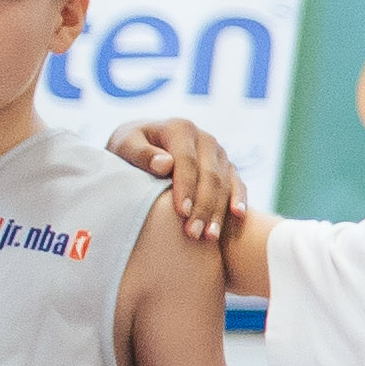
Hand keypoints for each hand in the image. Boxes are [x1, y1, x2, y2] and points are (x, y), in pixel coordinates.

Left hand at [106, 118, 247, 245]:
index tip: (181, 212)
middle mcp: (205, 138)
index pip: (187, 161)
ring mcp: (219, 153)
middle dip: (203, 206)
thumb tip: (165, 164)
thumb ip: (141, 153)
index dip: (186, 187)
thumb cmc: (130, 148)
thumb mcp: (125, 145)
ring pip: (224, 184)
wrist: (143, 143)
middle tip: (194, 233)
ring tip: (209, 236)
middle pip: (210, 175)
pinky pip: (237, 184)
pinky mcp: (227, 167)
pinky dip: (239, 200)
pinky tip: (238, 216)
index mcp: (180, 128)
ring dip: (218, 211)